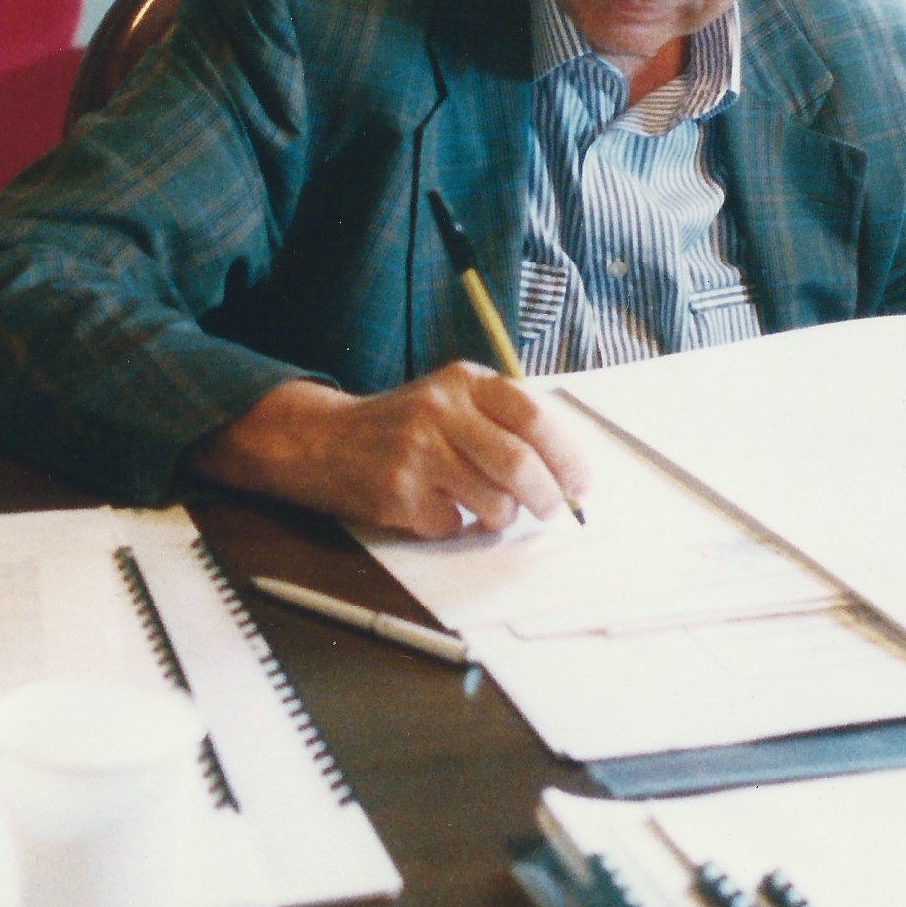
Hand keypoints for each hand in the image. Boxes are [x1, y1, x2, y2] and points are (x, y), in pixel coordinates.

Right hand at [186, 366, 597, 537]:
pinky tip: (437, 506)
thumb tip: (566, 473)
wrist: (325, 440)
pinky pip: (454, 524)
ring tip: (486, 507)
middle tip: (552, 510)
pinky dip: (457, 525)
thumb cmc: (406, 426)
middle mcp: (440, 410)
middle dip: (547, 497)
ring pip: (493, 502)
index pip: (533, 417)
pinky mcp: (398, 493)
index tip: (580, 484)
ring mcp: (417, 452)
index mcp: (463, 381)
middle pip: (518, 465)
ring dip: (501, 516)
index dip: (566, 456)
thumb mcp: (452, 399)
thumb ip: (504, 422)